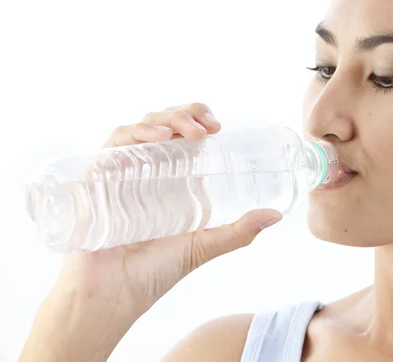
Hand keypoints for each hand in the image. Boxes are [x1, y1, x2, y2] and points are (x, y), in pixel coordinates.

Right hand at [20, 103, 282, 361]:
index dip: (198, 119)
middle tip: (210, 127)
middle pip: (163, 124)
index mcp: (170, 178)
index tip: (219, 126)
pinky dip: (137, 134)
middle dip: (187, 114)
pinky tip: (160, 137)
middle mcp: (145, 170)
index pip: (181, 134)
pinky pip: (115, 144)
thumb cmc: (154, 272)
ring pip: (141, 127)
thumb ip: (239, 232)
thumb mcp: (204, 245)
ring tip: (192, 132)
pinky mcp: (98, 177)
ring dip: (167, 120)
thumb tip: (276, 215)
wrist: (114, 296)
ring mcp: (121, 171)